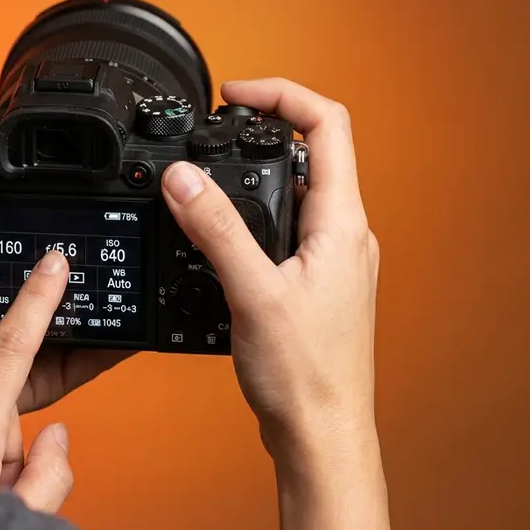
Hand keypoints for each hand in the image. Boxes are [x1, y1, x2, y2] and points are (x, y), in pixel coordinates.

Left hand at [0, 87, 130, 409]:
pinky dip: (108, 353)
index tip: (102, 200)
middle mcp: (17, 308)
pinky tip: (130, 333)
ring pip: (84, 322)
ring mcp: (28, 345)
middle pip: (72, 283)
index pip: (45, 246)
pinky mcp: (31, 381)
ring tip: (139, 275)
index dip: (74, 226)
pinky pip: (78, 368)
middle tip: (127, 234)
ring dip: (114, 302)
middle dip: (100, 261)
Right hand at [160, 78, 380, 458]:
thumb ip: (216, 228)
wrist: (322, 434)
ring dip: (254, 178)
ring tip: (208, 182)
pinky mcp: (316, 285)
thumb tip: (184, 177)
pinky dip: (253, 219)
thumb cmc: (307, 376)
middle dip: (261, 132)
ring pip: (296, 194)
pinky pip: (286, 231)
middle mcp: (345, 236)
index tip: (234, 95)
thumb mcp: (252, 292)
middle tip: (215, 131)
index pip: (328, 124)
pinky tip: (220, 242)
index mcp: (342, 224)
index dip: (281, 95)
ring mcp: (333, 261)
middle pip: (313, 153)